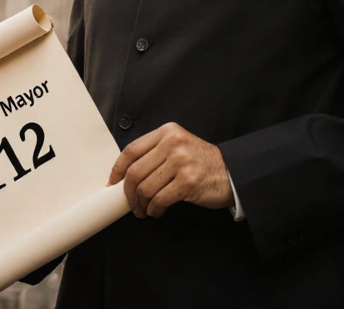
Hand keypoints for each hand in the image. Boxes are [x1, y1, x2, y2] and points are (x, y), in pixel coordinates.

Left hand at [108, 122, 234, 217]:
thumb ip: (155, 152)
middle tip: (131, 203)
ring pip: (145, 188)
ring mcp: (181, 162)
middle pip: (135, 172)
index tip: (112, 182)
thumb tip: (125, 174)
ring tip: (144, 210)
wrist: (231, 173)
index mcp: (167, 132)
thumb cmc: (201, 162)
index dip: (117, 170)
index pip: (131, 150)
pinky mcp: (187, 182)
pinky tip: (157, 211)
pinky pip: (159, 199)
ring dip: (141, 204)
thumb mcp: (178, 146)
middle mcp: (173, 144)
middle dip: (128, 193)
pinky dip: (154, 209)